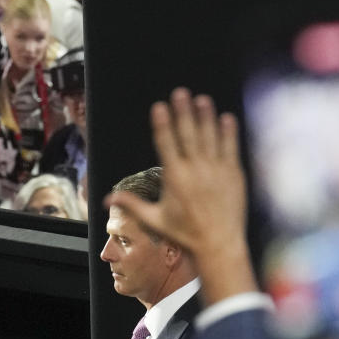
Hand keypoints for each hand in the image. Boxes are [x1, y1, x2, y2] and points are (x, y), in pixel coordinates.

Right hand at [106, 88, 256, 303]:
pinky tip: (226, 117)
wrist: (219, 246)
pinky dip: (229, 133)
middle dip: (183, 112)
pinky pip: (231, 149)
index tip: (159, 106)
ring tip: (202, 99)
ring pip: (210, 137)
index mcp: (175, 177)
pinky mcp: (234, 176)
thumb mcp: (154, 219)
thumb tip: (104, 200)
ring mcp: (216, 171)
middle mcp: (195, 170)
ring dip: (206, 117)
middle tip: (180, 92)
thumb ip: (131, 205)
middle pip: (188, 134)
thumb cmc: (185, 234)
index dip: (162, 123)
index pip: (166, 143)